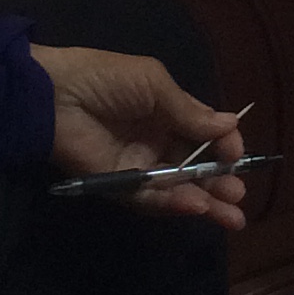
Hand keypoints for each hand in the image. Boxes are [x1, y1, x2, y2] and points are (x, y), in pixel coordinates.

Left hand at [32, 43, 248, 224]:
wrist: (54, 96)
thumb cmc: (105, 79)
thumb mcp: (153, 84)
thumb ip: (189, 110)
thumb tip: (231, 125)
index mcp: (167, 111)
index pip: (204, 134)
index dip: (223, 145)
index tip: (237, 155)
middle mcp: (156, 140)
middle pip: (195, 167)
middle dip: (220, 182)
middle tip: (240, 196)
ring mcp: (138, 164)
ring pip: (178, 188)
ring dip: (205, 201)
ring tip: (231, 215)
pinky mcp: (118, 185)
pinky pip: (150, 197)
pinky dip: (174, 203)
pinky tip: (197, 205)